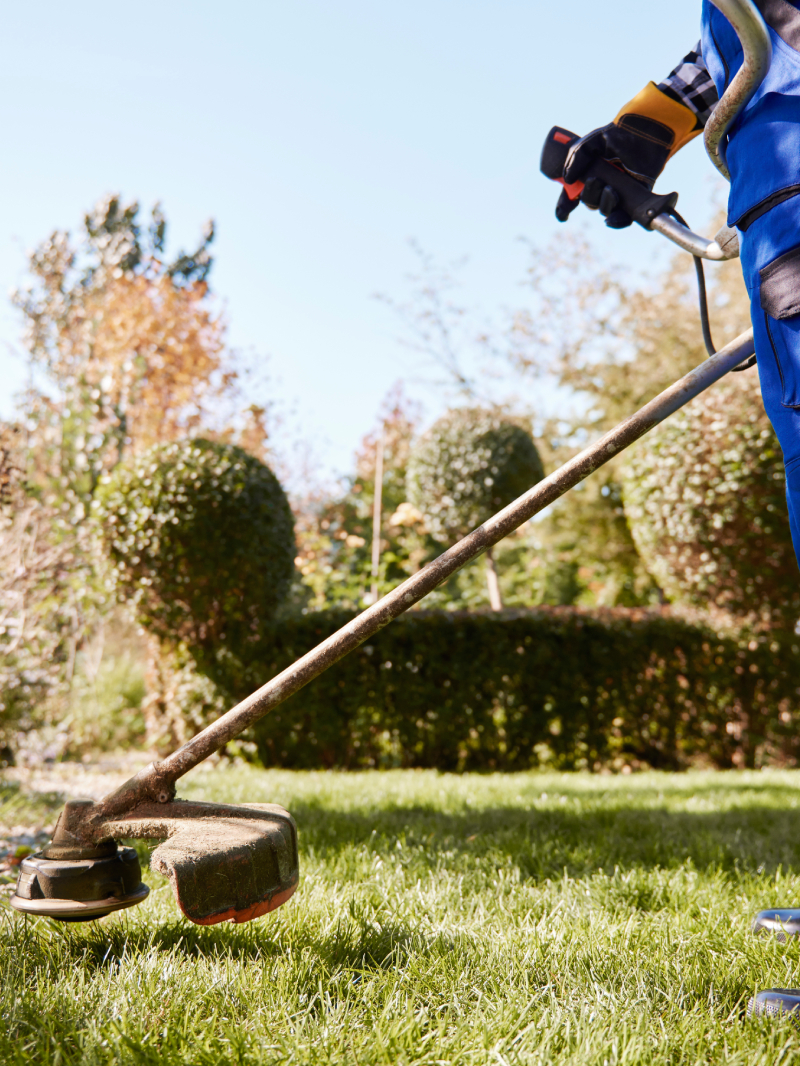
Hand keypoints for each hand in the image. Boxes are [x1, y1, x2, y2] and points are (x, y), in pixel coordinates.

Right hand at [556, 113, 674, 228]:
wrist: (644, 132)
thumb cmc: (618, 134)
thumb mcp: (590, 142)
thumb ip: (576, 158)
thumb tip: (567, 180)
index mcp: (589, 173)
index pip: (573, 195)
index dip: (566, 206)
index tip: (563, 213)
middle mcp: (602, 184)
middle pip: (589, 202)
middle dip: (588, 196)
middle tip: (595, 180)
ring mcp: (618, 192)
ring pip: (605, 209)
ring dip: (604, 203)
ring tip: (611, 189)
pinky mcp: (635, 197)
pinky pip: (623, 217)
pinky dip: (617, 222)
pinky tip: (611, 219)